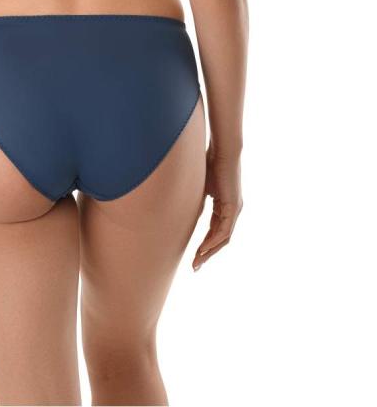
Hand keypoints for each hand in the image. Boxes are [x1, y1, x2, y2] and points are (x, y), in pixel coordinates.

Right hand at [193, 144, 242, 270]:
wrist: (223, 150)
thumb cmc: (209, 161)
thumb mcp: (199, 186)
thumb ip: (194, 199)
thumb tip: (179, 208)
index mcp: (224, 205)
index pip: (215, 229)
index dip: (205, 243)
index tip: (194, 255)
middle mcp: (232, 209)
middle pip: (220, 238)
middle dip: (206, 253)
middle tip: (195, 266)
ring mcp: (235, 209)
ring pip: (223, 238)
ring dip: (209, 251)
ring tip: (197, 261)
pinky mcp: (234, 207)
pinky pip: (224, 231)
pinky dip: (213, 241)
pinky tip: (203, 249)